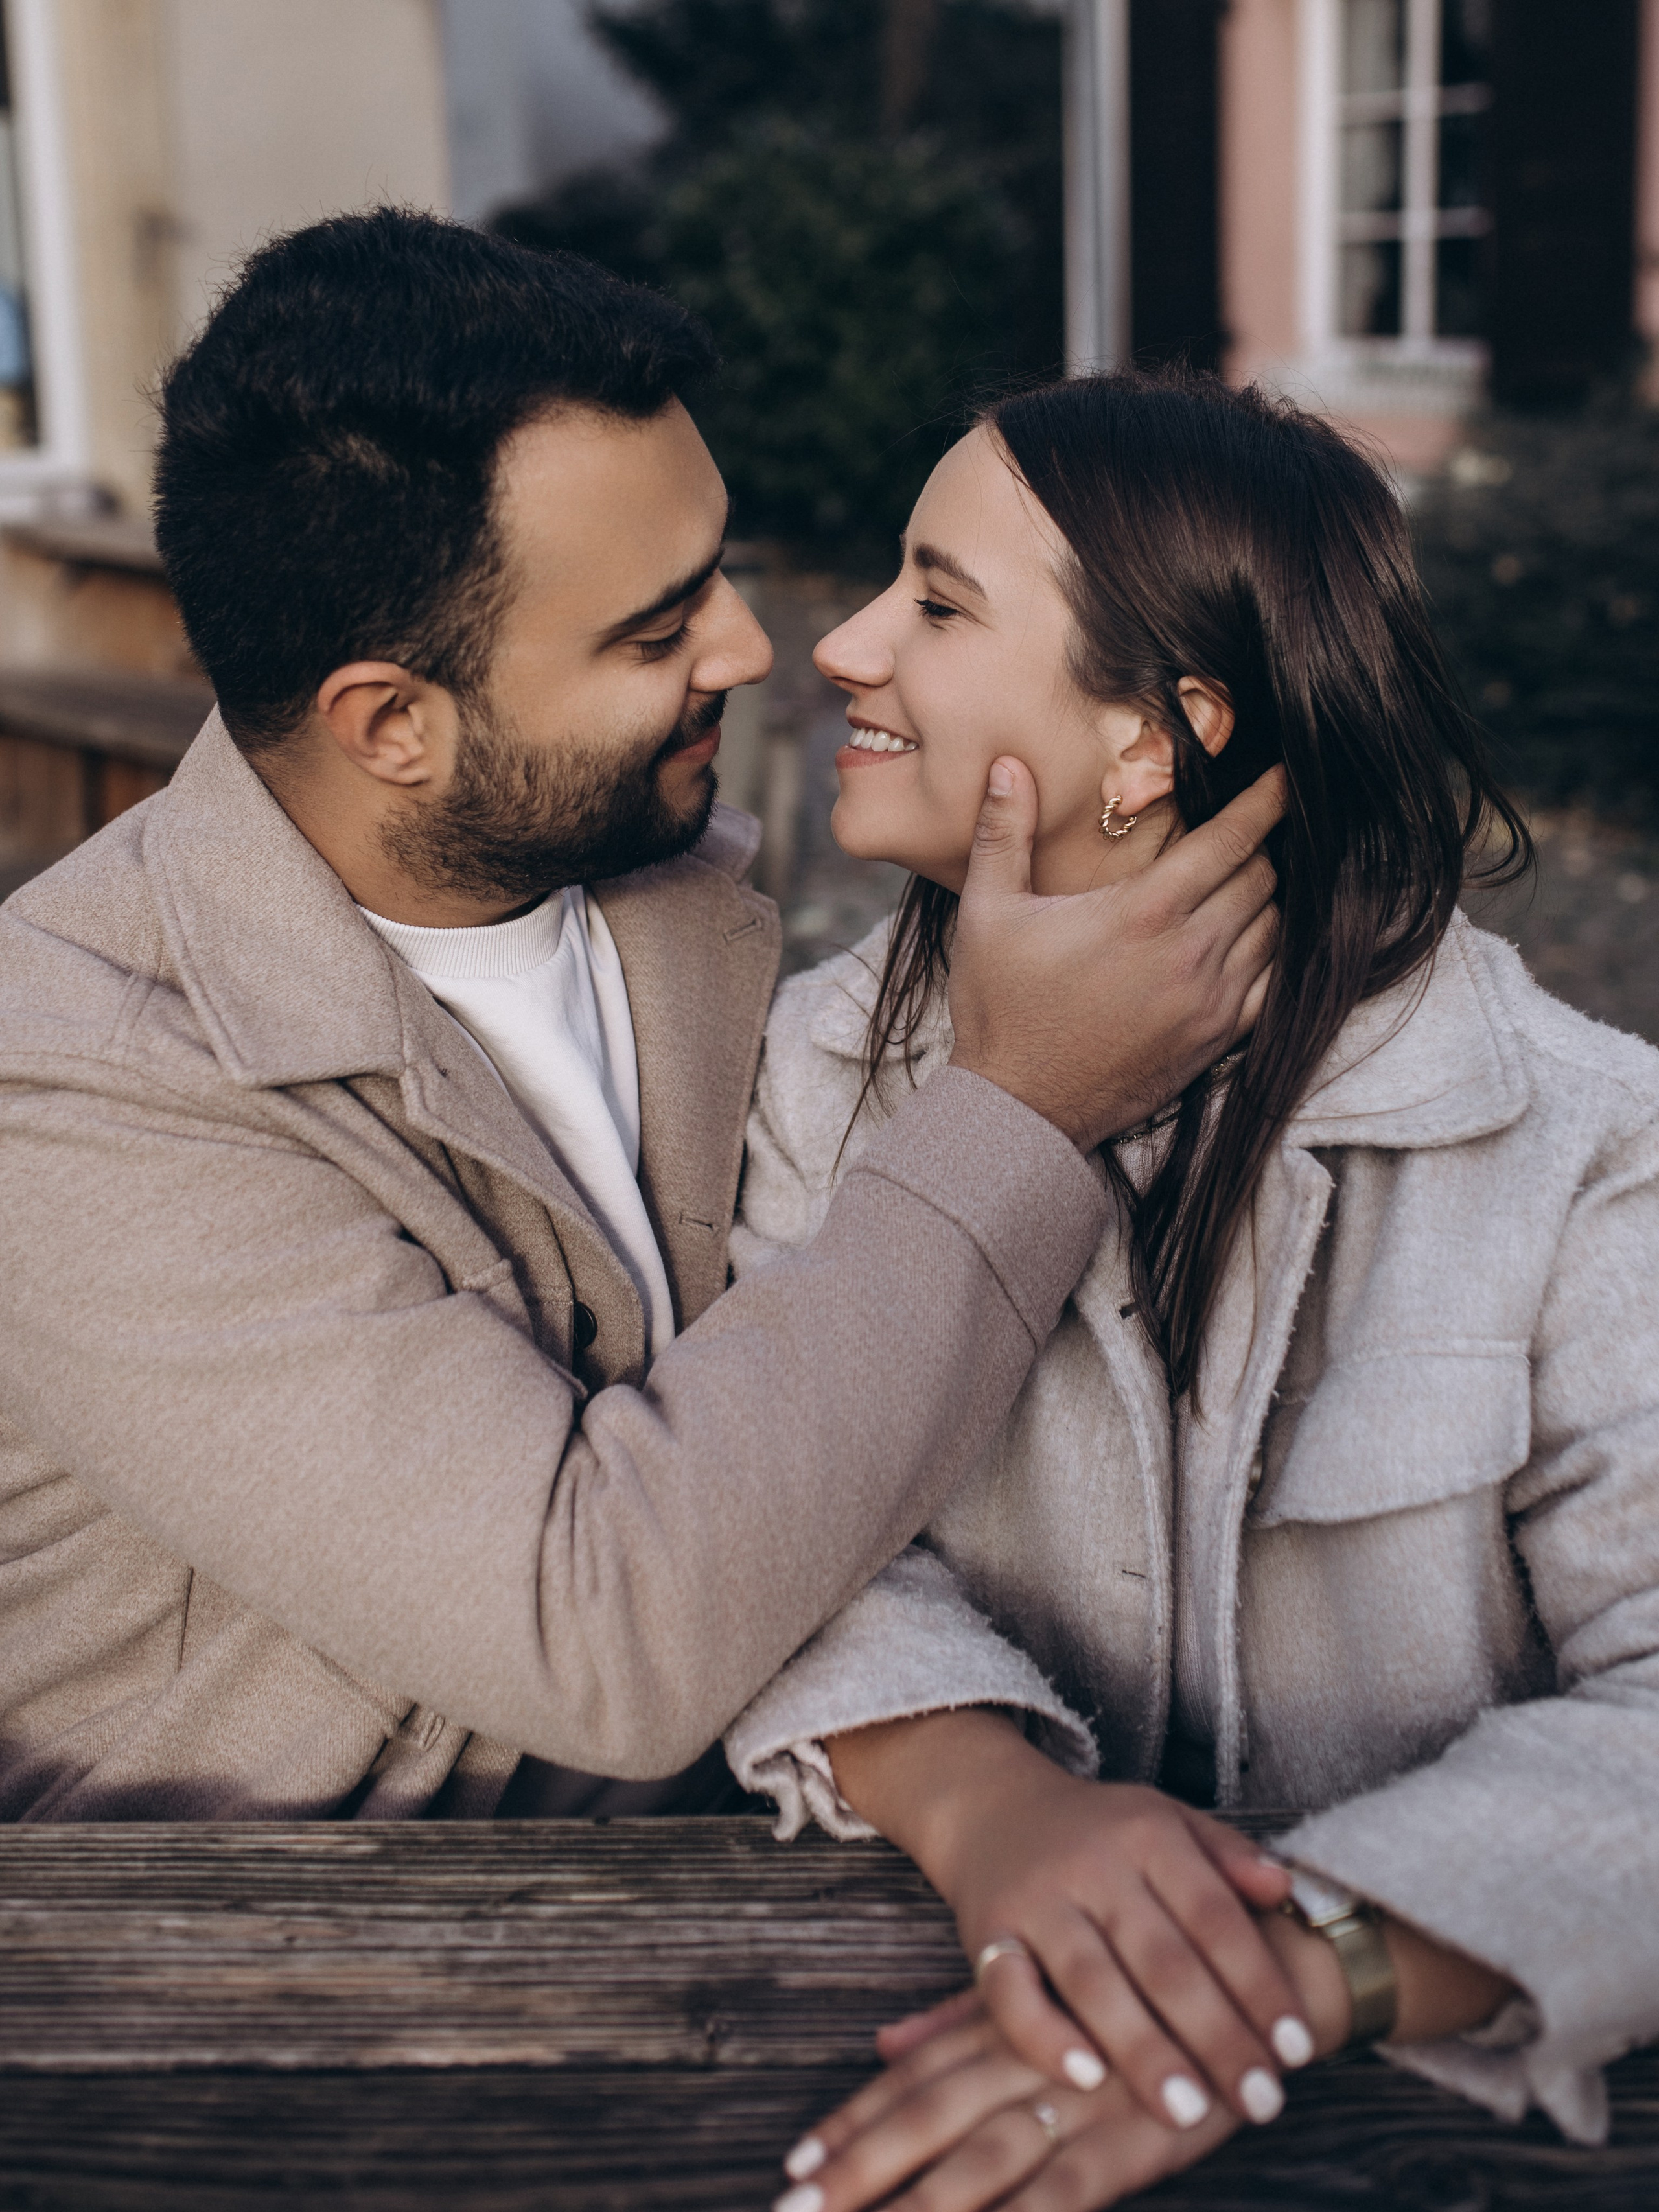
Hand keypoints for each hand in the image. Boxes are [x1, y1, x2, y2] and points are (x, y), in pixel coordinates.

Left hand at [774, 1996, 1238, 2211]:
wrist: (1265, 1969)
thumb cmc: (1151, 1982)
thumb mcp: (1049, 1994)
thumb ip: (961, 2021)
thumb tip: (882, 2042)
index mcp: (1009, 2027)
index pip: (912, 2079)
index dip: (853, 2122)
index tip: (793, 2166)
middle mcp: (1033, 2059)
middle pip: (929, 2121)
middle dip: (859, 2172)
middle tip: (792, 2211)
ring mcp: (1083, 2099)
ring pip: (983, 2160)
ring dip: (922, 2207)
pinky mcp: (1137, 2136)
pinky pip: (1070, 2190)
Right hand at [828, 1713, 1310, 2130]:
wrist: (991, 1805)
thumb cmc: (1099, 1830)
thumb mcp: (1168, 1819)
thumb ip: (1228, 1855)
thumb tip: (1286, 1889)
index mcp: (1147, 1833)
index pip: (1215, 1917)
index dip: (1259, 1985)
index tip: (1297, 2050)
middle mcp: (1093, 1864)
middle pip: (1163, 1959)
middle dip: (1216, 2037)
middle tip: (1261, 2102)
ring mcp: (1036, 1900)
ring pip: (1095, 1983)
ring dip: (1144, 2052)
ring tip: (1188, 2113)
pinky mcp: (986, 1934)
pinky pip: (1010, 1994)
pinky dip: (1045, 2037)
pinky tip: (1086, 2079)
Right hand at [945, 757, 1283, 1148]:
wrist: (1019, 1107)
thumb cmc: (1001, 1010)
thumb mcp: (986, 914)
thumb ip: (1002, 832)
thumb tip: (1004, 764)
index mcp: (1143, 913)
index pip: (1230, 840)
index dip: (1265, 801)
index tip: (1285, 776)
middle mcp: (1190, 953)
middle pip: (1261, 878)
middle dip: (1255, 848)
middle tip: (1237, 832)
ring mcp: (1210, 1000)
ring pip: (1273, 927)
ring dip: (1262, 899)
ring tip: (1239, 881)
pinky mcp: (1216, 1038)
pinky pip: (1271, 982)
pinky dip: (1269, 954)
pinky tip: (1247, 940)